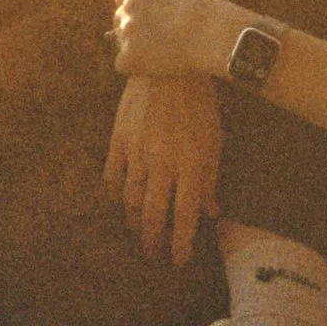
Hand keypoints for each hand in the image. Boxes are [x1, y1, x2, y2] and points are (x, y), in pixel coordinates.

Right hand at [104, 71, 223, 265]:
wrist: (169, 64)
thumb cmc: (198, 102)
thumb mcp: (214, 139)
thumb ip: (210, 178)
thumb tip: (211, 211)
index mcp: (190, 165)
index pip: (185, 217)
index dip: (182, 244)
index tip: (179, 261)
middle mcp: (162, 164)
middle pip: (154, 216)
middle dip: (153, 241)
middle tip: (153, 255)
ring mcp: (137, 153)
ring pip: (131, 200)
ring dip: (134, 221)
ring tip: (138, 230)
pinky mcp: (119, 139)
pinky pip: (112, 175)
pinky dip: (115, 192)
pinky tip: (120, 199)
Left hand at [112, 0, 236, 80]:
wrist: (214, 32)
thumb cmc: (209, 0)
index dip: (138, 10)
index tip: (155, 20)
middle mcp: (130, 5)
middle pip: (120, 20)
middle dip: (135, 28)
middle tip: (159, 39)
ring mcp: (128, 31)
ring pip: (121, 42)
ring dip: (135, 47)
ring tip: (160, 52)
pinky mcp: (130, 56)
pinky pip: (123, 64)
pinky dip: (135, 66)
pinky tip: (154, 66)